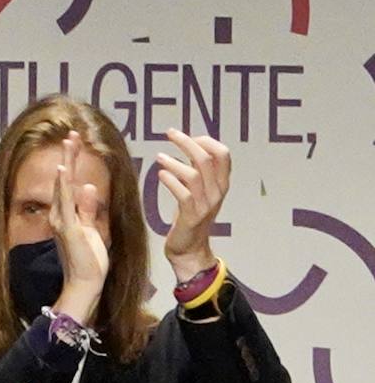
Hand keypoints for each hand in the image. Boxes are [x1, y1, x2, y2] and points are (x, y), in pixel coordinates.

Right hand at [49, 131, 109, 323]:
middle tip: (72, 134)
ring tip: (69, 142)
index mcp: (66, 216)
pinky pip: (65, 203)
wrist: (85, 284)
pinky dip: (62, 185)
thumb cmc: (90, 261)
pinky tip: (62, 169)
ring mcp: (62, 221)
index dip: (71, 163)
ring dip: (66, 163)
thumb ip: (88, 209)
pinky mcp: (69, 228)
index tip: (75, 144)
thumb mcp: (93, 230)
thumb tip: (87, 186)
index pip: (68, 184)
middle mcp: (59, 216)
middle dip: (68, 157)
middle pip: (63, 180)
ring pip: (63, 186)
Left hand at [158, 128, 228, 281]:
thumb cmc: (190, 216)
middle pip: (207, 159)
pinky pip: (183, 194)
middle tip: (170, 134)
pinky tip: (160, 175)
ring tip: (159, 157)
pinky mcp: (192, 216)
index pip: (223, 154)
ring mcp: (206, 205)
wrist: (189, 249)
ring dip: (174, 162)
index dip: (205, 141)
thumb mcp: (199, 191)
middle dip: (187, 143)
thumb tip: (190, 145)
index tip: (186, 137)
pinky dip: (171, 181)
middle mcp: (217, 192)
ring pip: (194, 175)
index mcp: (222, 184)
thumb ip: (198, 170)